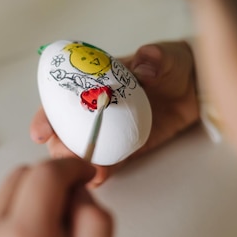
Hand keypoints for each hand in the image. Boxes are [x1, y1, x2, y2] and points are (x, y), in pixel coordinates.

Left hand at [0, 159, 113, 236]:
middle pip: (21, 175)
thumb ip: (95, 222)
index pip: (45, 175)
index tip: (85, 173)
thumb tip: (80, 192)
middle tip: (73, 210)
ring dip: (32, 198)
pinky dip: (15, 216)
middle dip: (52, 181)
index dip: (71, 166)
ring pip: (5, 192)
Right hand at [30, 40, 199, 186]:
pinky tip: (98, 180)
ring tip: (86, 172)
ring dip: (78, 162)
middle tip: (65, 157)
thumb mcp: (165, 56)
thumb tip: (144, 65)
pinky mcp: (126, 146)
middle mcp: (95, 108)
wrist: (195, 89)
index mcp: (93, 81)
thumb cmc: (173, 65)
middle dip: (59, 146)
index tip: (41, 132)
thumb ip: (154, 58)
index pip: (60, 97)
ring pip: (83, 148)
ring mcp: (110, 129)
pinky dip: (102, 170)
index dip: (46, 115)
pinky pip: (109, 160)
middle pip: (65, 129)